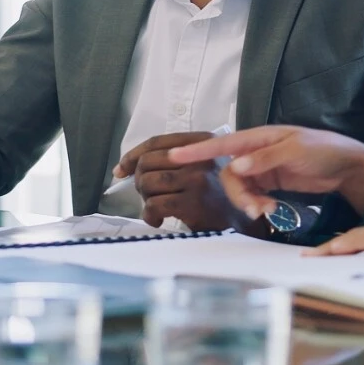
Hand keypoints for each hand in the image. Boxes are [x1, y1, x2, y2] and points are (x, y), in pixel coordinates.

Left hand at [113, 132, 240, 229]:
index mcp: (202, 141)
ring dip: (146, 199)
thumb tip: (123, 168)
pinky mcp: (193, 202)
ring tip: (157, 207)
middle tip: (149, 195)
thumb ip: (170, 161)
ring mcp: (197, 178)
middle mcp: (201, 156)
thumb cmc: (216, 196)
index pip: (156, 142)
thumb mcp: (200, 167)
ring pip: (148, 183)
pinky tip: (159, 219)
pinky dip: (149, 215)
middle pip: (148, 162)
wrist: (242, 223)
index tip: (121, 170)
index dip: (133, 156)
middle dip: (140, 181)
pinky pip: (154, 204)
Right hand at [167, 126, 363, 217]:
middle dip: (237, 194)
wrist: (349, 167)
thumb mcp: (296, 150)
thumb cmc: (325, 149)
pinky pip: (254, 196)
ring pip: (241, 188)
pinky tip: (272, 210)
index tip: (173, 156)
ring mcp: (263, 169)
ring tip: (266, 211)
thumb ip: (265, 159)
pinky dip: (259, 205)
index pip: (222, 143)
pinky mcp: (271, 184)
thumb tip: (236, 166)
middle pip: (230, 174)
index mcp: (259, 137)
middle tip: (254, 209)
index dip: (197, 151)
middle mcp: (256, 153)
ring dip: (249, 202)